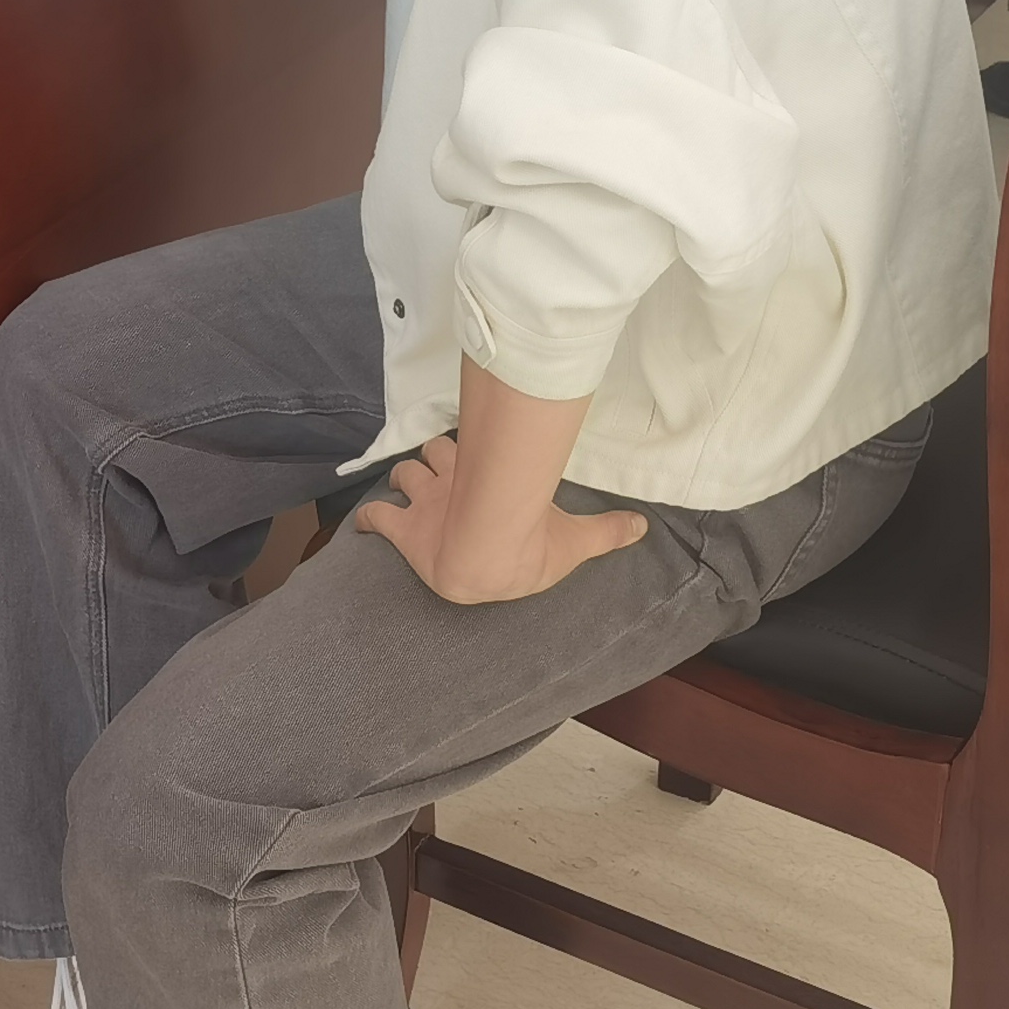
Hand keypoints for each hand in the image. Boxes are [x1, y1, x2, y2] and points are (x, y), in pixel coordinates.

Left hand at [346, 435, 645, 606]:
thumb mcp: (574, 542)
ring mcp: (425, 505)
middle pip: (432, 454)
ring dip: (405, 479)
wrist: (485, 561)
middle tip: (440, 469)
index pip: (470, 448)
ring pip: (405, 475)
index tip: (468, 453)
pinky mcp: (404, 532)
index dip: (464, 451)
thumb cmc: (528, 549)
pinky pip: (377, 519)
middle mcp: (453, 481)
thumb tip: (644, 525)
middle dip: (434, 459)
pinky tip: (364, 524)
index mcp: (487, 479)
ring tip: (407, 486)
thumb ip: (606, 531)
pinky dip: (369, 519)